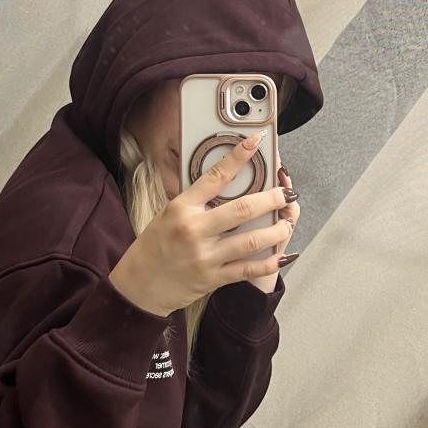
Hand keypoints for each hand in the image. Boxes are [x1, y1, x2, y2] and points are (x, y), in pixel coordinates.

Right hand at [108, 133, 298, 316]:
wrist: (139, 285)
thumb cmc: (154, 246)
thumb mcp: (168, 214)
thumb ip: (196, 200)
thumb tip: (226, 181)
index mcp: (181, 207)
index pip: (215, 176)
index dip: (238, 156)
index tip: (254, 142)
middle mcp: (194, 229)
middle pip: (243, 209)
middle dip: (272, 199)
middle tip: (286, 193)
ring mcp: (205, 255)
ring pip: (252, 240)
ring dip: (276, 230)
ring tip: (287, 222)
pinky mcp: (213, 278)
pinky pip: (248, 269)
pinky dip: (269, 262)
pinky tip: (282, 255)